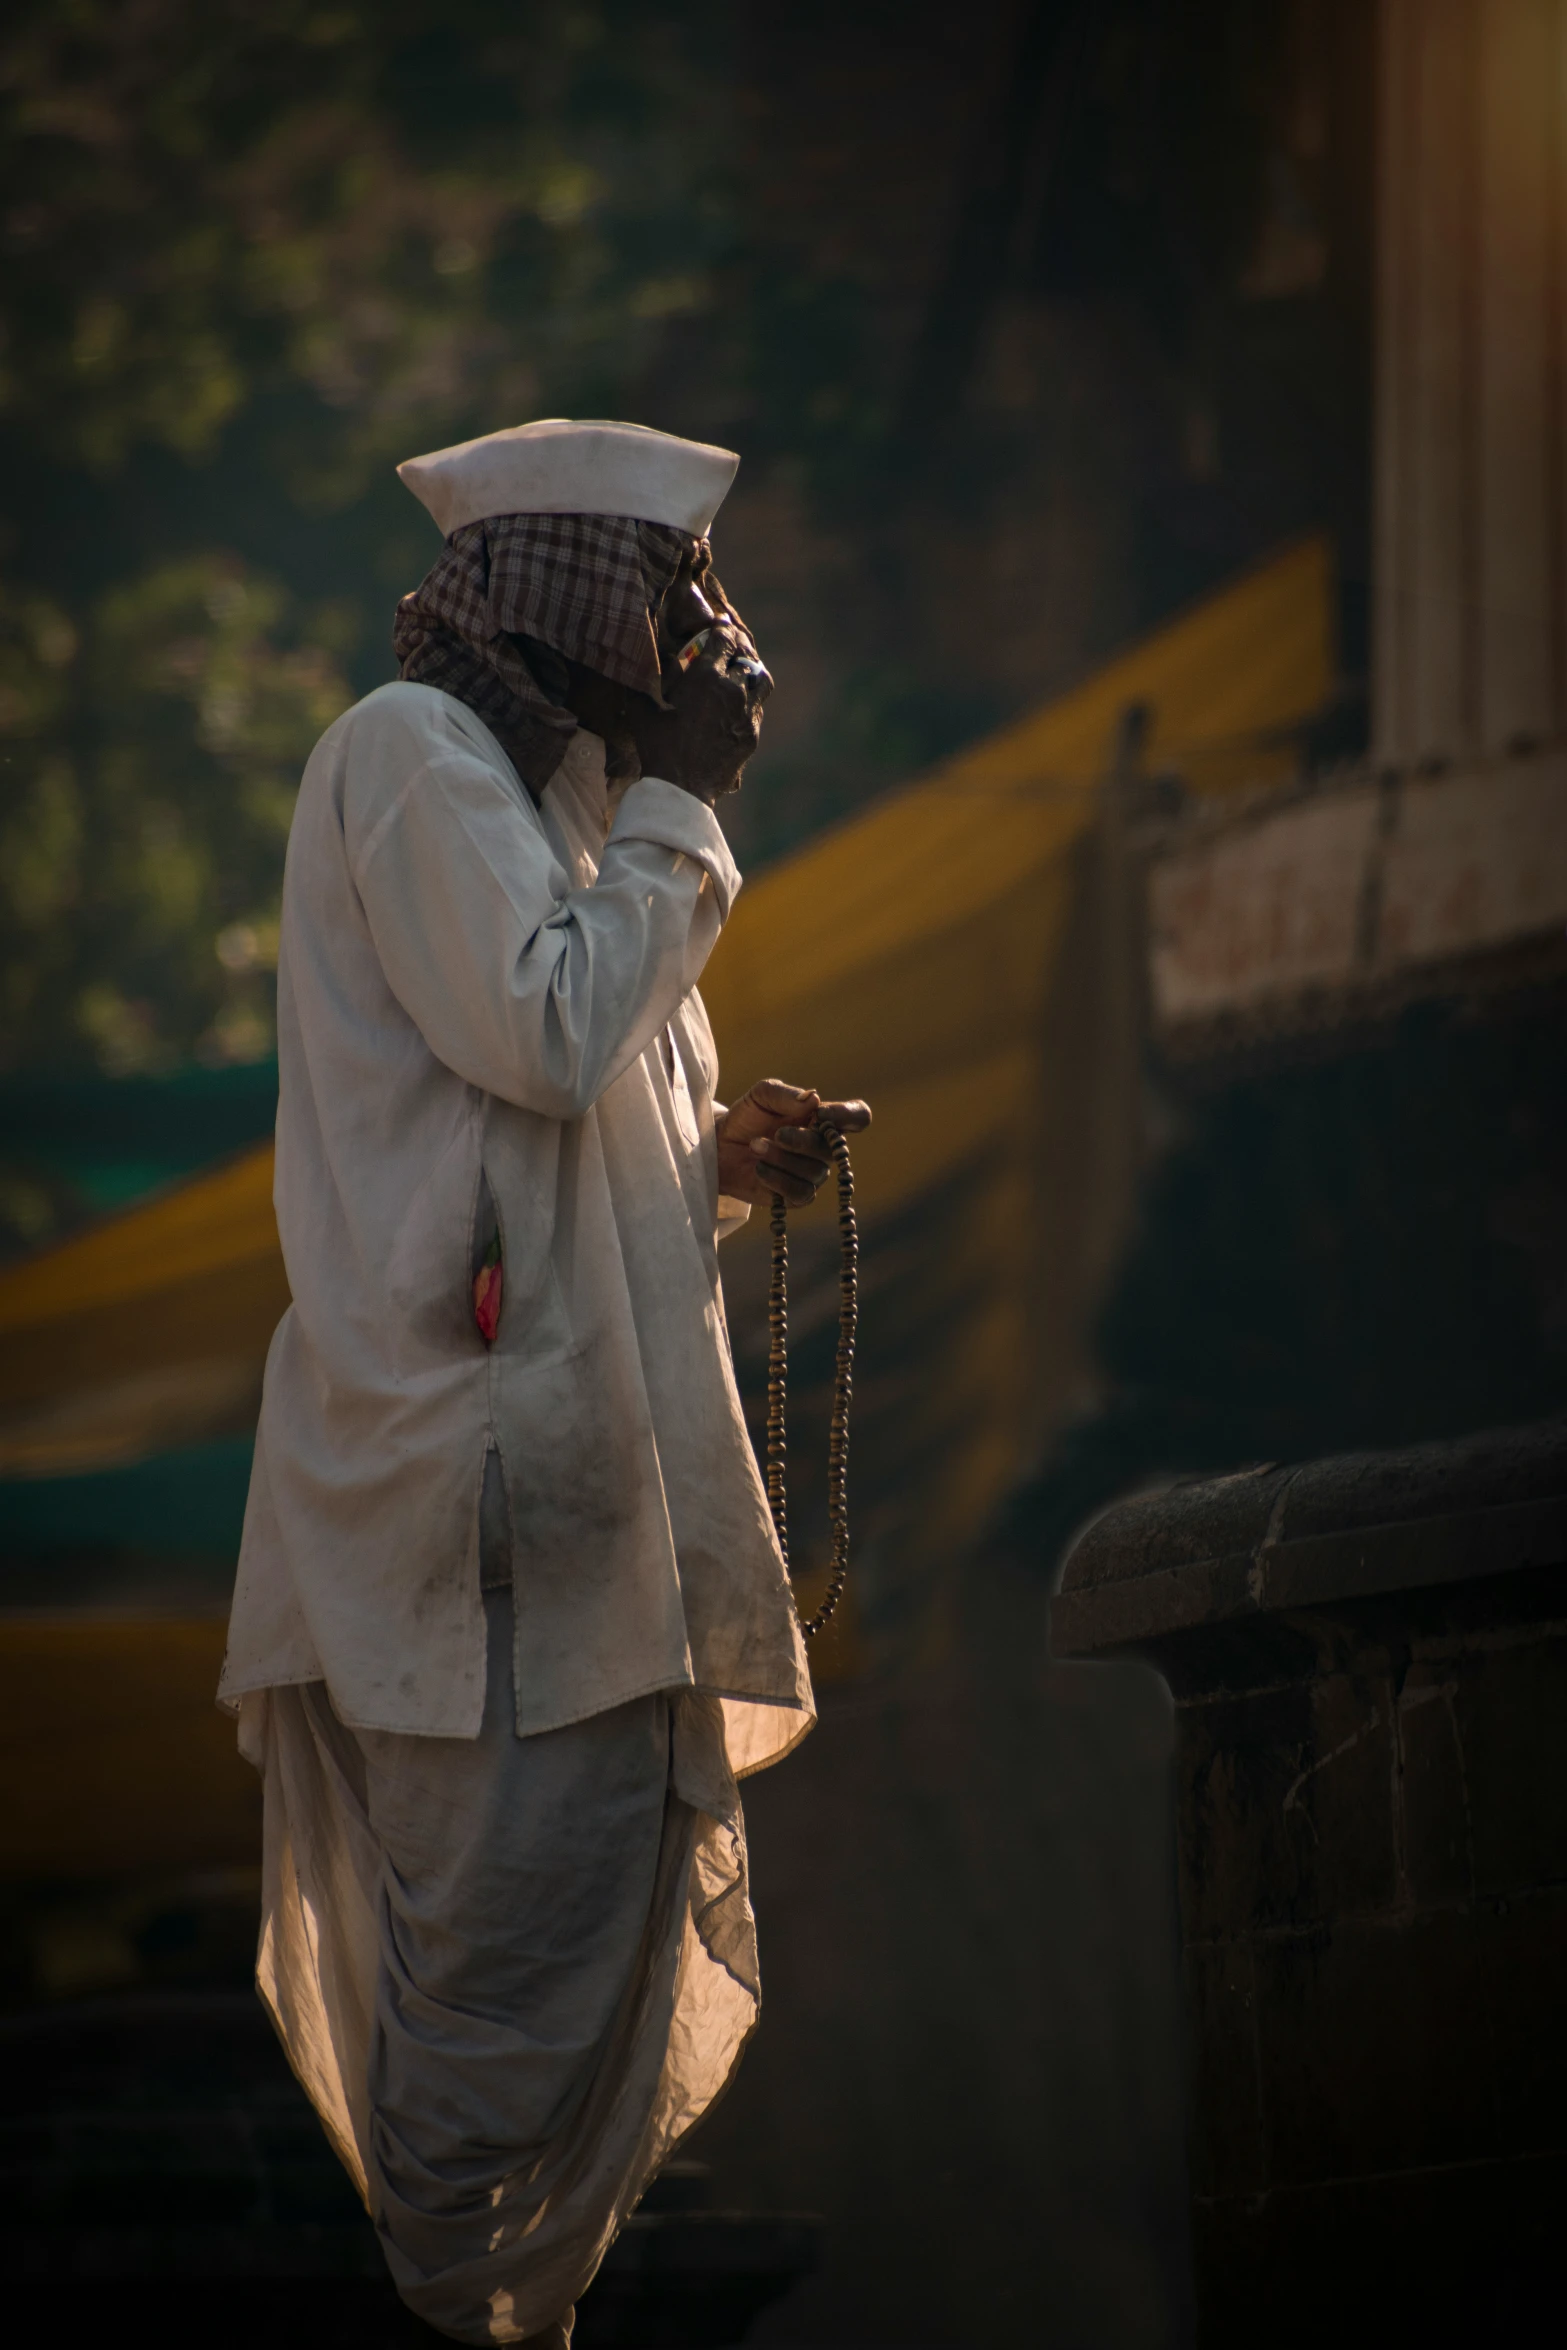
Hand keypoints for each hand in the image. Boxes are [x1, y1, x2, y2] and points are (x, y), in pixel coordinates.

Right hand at [559, 544, 772, 803]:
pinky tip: (738, 706)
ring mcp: (746, 713)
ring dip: (752, 673)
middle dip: (738, 650)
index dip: (722, 630)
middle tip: (730, 650)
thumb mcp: (642, 711)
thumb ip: (642, 687)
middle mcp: (732, 689)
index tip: (720, 627)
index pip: (723, 638)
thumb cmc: (658, 747)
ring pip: (761, 680)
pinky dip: (750, 701)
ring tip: (741, 675)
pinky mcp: (751, 734)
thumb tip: (634, 673)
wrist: (682, 787)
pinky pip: (757, 708)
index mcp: (705, 676)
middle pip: (746, 657)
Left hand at [716, 1079, 871, 1206]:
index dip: (848, 1115)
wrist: (719, 1148)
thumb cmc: (746, 1118)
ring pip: (814, 1172)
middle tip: (776, 1134)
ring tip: (755, 1147)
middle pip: (833, 1149)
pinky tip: (759, 1169)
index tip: (821, 1113)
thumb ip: (785, 1094)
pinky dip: (776, 1179)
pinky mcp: (797, 1196)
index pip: (858, 1117)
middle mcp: (823, 1148)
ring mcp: (812, 1173)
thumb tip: (814, 1098)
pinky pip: (800, 1193)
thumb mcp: (761, 1096)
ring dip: (781, 1158)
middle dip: (801, 1141)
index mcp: (823, 1119)